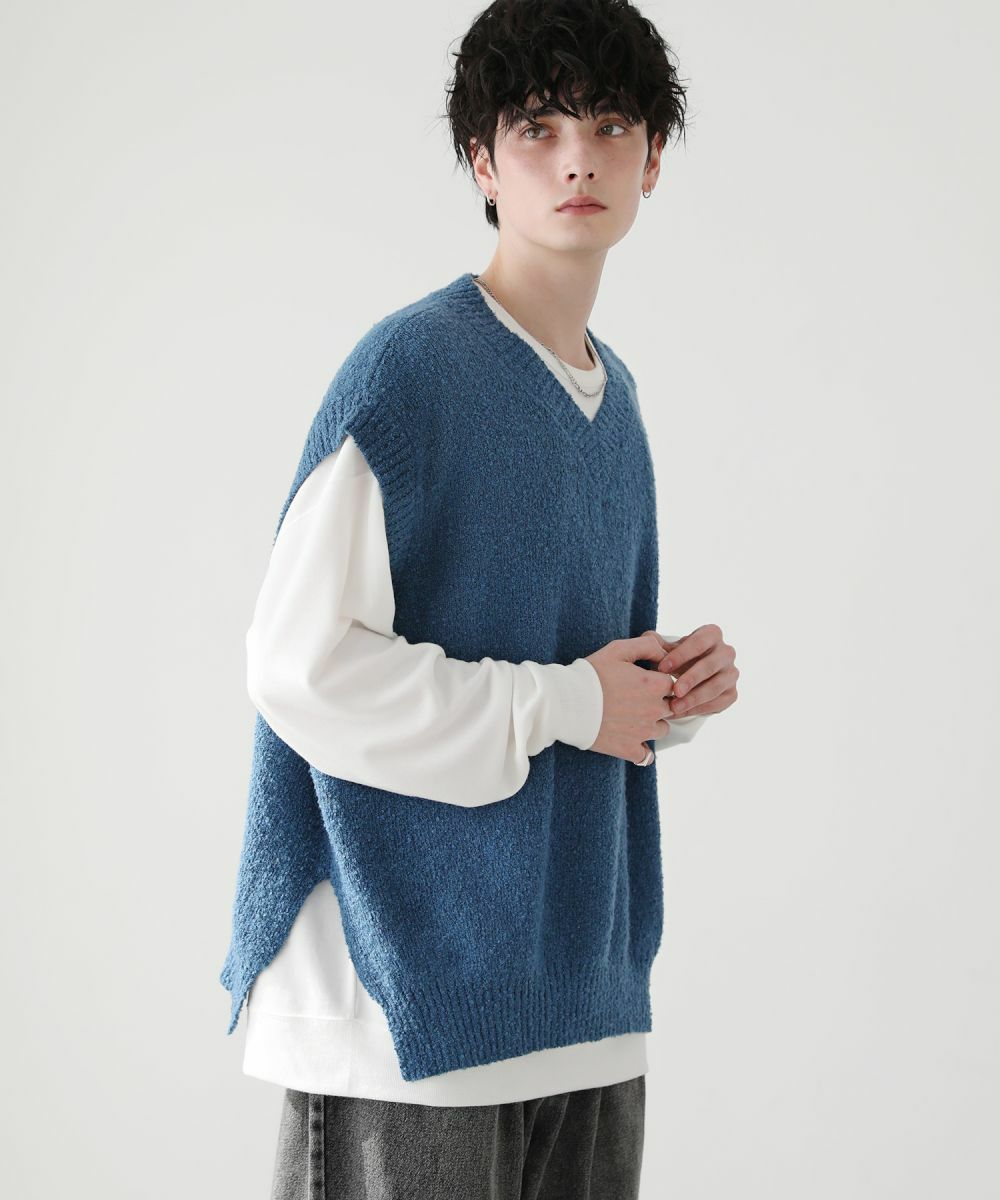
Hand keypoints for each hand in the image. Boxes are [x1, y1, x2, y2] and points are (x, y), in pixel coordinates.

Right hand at [584, 633, 675, 764]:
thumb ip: (646, 646)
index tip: (644, 682)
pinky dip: (642, 751)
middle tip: (636, 699)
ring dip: (652, 725)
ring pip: (662, 730)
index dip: (659, 681)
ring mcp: (643, 732)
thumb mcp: (617, 649)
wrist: (565, 702)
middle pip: (671, 707)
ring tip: (632, 718)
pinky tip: (631, 741)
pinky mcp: (629, 749)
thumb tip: (664, 654)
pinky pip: (646, 756)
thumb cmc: (590, 674)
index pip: (673, 683)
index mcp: (654, 685)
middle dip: (659, 702)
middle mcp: (654, 709)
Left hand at [642, 625, 738, 717]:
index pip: (699, 642)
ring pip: (716, 686)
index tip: (662, 668)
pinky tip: (680, 713)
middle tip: (674, 691)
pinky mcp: (732, 693)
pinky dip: (698, 709)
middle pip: (710, 665)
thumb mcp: (667, 649)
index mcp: (712, 634)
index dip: (681, 655)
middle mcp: (726, 652)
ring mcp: (731, 673)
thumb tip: (648, 638)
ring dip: (694, 698)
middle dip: (691, 679)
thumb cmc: (677, 658)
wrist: (690, 678)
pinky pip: (718, 703)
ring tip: (674, 707)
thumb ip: (656, 644)